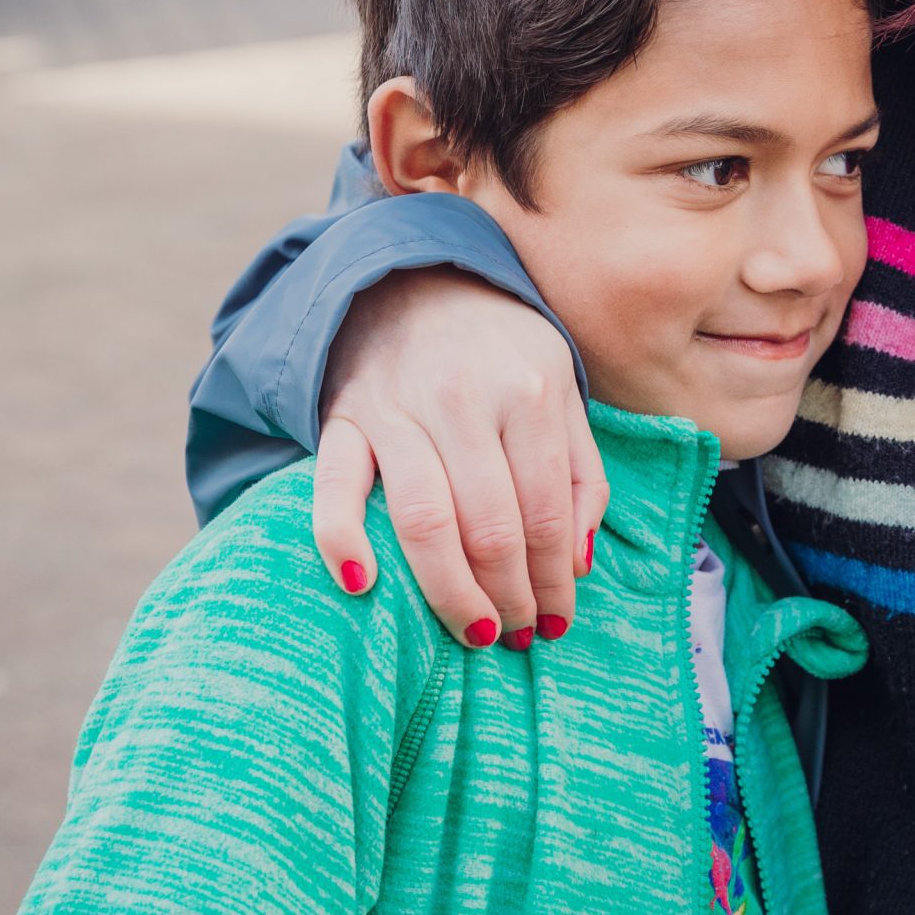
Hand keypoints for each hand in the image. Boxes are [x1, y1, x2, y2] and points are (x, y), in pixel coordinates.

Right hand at [308, 266, 606, 647]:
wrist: (413, 279)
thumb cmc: (500, 349)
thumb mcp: (562, 388)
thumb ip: (580, 472)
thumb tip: (579, 563)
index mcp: (530, 390)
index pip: (546, 510)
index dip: (553, 579)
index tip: (555, 622)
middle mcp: (463, 398)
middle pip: (491, 525)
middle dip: (509, 596)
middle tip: (515, 635)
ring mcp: (396, 409)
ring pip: (424, 520)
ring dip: (450, 591)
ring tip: (472, 631)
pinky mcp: (342, 418)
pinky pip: (334, 486)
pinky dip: (342, 538)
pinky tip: (363, 585)